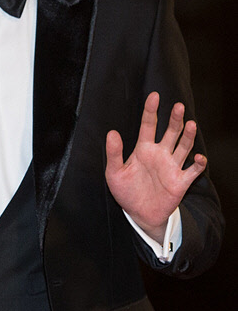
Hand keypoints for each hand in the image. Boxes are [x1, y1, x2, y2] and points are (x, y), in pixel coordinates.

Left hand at [105, 92, 206, 243]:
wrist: (138, 214)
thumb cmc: (126, 191)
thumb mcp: (114, 173)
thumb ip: (114, 153)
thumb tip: (111, 133)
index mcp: (143, 149)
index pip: (148, 125)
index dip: (151, 110)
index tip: (154, 96)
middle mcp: (160, 154)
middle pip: (170, 132)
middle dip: (174, 119)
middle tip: (178, 106)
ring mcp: (171, 166)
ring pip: (183, 147)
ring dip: (188, 136)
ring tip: (190, 124)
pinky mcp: (180, 181)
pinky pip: (193, 170)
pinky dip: (198, 163)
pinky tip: (198, 157)